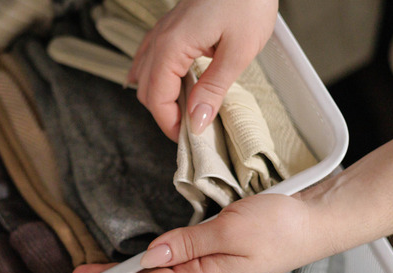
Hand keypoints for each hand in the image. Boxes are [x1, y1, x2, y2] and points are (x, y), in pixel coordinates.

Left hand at [75, 193, 334, 272]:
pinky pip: (175, 260)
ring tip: (100, 270)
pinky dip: (151, 260)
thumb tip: (151, 254)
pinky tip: (143, 259)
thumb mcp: (232, 230)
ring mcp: (211, 266)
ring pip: (160, 272)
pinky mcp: (217, 253)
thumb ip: (189, 243)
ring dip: (129, 272)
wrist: (319, 221)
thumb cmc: (282, 227)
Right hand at [128, 0, 277, 139]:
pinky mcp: (172, 27)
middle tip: (191, 130)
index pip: (156, 99)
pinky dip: (157, 78)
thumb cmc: (247, 0)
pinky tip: (171, 86)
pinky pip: (151, 58)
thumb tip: (197, 121)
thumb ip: (213, 89)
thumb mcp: (237, 51)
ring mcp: (163, 31)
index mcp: (171, 47)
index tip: (190, 139)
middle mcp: (160, 39)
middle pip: (146, 90)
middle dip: (165, 114)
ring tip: (186, 112)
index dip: (169, 125)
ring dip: (161, 97)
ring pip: (145, 75)